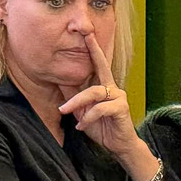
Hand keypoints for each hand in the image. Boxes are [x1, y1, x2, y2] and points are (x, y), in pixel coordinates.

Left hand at [57, 34, 139, 156]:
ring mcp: (118, 97)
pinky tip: (81, 126)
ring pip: (93, 92)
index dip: (93, 49)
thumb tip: (59, 81)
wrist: (118, 146)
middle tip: (86, 35)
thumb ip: (73, 97)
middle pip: (101, 67)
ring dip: (76, 102)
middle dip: (94, 50)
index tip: (88, 34)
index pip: (97, 65)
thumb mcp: (82, 111)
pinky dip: (88, 118)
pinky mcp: (121, 108)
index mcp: (103, 86)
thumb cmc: (100, 127)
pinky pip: (100, 109)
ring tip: (64, 111)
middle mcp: (112, 88)